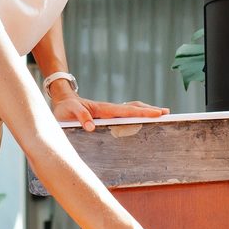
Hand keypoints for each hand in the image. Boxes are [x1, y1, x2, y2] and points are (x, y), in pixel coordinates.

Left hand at [51, 95, 168, 131]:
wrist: (61, 101)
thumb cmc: (65, 108)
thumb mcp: (69, 112)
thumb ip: (80, 117)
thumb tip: (92, 127)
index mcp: (103, 109)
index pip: (126, 110)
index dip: (142, 112)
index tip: (157, 113)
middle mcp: (109, 109)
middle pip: (133, 107)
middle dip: (150, 110)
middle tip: (167, 113)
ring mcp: (109, 112)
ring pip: (131, 110)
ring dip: (145, 111)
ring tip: (161, 115)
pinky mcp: (107, 116)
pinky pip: (125, 115)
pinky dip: (136, 116)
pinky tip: (142, 122)